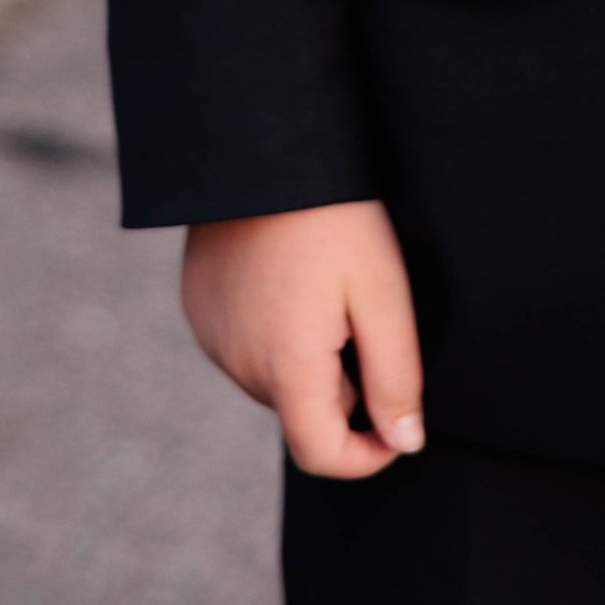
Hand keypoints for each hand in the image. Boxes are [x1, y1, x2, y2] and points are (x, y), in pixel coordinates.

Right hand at [181, 199, 426, 478]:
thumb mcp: (382, 292)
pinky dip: (274, 332)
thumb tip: (405, 443)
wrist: (263, 147)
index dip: (368, 456)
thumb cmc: (334, 216)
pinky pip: (244, 345)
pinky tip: (293, 277)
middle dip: (343, 389)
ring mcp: (212, 337)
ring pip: (274, 379)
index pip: (322, 456)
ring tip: (329, 288)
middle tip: (366, 315)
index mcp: (286, 367)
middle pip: (302, 412)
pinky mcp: (199, 308)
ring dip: (308, 359)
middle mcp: (238, 365)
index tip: (399, 424)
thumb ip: (396, 376)